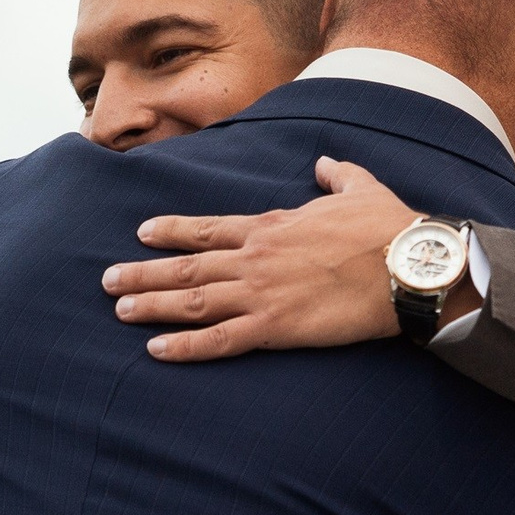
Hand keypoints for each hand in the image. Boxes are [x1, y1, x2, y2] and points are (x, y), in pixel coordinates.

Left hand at [103, 158, 466, 360]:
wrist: (406, 264)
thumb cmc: (387, 227)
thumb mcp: (359, 186)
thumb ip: (335, 174)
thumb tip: (323, 162)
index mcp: (271, 225)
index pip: (208, 230)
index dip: (172, 232)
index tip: (142, 233)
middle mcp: (255, 257)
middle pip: (186, 267)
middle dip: (143, 272)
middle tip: (108, 280)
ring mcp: (260, 293)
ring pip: (191, 301)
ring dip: (151, 305)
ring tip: (119, 310)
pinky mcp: (275, 328)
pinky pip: (219, 340)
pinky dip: (185, 346)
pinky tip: (156, 351)